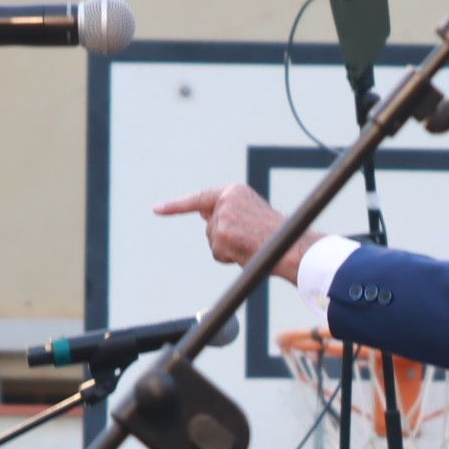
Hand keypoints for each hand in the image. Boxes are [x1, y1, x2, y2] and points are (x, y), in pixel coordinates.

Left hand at [155, 184, 300, 279]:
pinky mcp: (222, 234)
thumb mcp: (251, 213)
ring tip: (251, 245)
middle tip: (249, 241)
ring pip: (212, 241)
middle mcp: (226, 200)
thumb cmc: (277, 235)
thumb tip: (204, 216)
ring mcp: (222, 217)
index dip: (176, 206)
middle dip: (224, 238)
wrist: (292, 247)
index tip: (157, 209)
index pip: (199, 198)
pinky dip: (229, 258)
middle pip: (209, 226)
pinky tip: (246, 252)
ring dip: (228, 249)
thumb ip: (226, 212)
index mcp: (234, 191)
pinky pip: (217, 253)